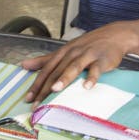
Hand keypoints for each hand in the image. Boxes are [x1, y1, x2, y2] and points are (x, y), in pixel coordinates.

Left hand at [20, 23, 137, 104]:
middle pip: (57, 70)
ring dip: (65, 78)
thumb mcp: (65, 50)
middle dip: (46, 87)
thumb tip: (24, 64)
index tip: (28, 99)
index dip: (37, 84)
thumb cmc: (87, 45)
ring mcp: (88, 55)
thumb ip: (45, 59)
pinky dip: (92, 77)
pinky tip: (87, 87)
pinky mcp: (102, 59)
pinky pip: (96, 69)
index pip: (46, 69)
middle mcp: (73, 53)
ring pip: (74, 67)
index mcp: (63, 52)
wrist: (114, 35)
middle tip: (38, 104)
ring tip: (55, 89)